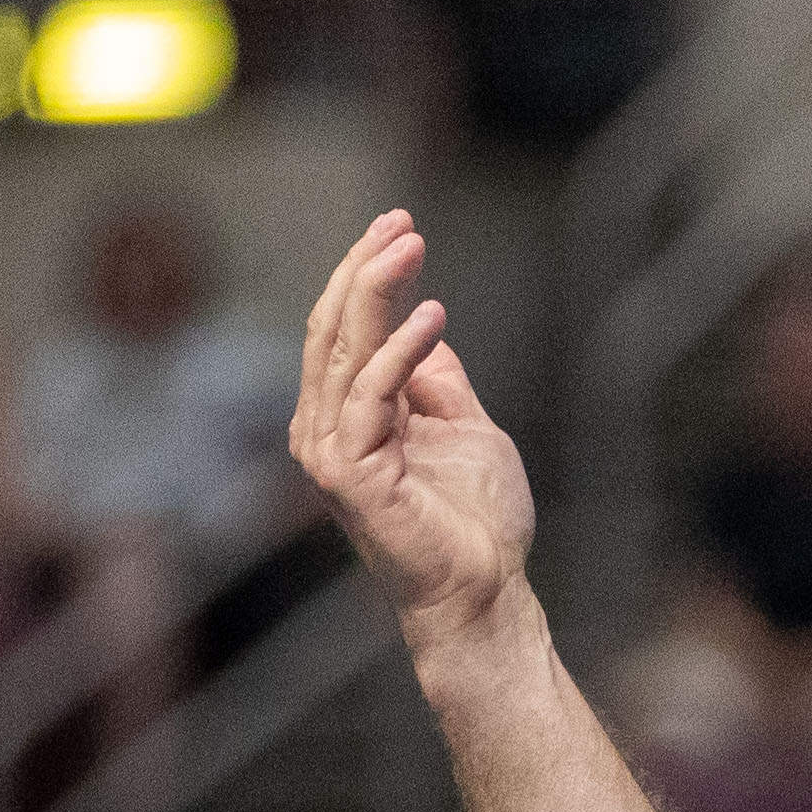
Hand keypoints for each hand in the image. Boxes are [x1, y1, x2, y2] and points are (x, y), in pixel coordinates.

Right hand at [292, 212, 533, 652]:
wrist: (486, 590)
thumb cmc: (477, 523)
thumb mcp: (464, 428)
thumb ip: (438, 380)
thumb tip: (426, 323)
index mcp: (347, 415)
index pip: (344, 329)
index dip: (366, 274)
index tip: (399, 226)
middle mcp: (325, 427)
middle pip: (333, 327)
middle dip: (364, 267)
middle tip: (400, 221)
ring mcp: (330, 450)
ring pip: (343, 348)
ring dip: (376, 290)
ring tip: (410, 244)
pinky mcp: (348, 473)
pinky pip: (371, 394)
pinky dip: (400, 350)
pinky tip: (434, 316)